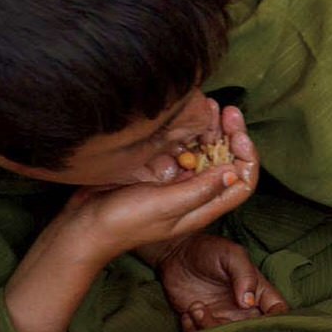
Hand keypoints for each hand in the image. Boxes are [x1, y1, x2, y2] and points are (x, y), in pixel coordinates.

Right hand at [56, 106, 258, 264]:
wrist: (84, 225)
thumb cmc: (124, 221)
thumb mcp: (166, 206)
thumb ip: (199, 190)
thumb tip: (232, 172)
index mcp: (204, 207)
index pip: (242, 182)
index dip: (247, 157)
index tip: (239, 135)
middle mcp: (195, 194)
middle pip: (226, 161)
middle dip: (232, 135)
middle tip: (229, 111)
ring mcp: (177, 181)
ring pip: (205, 151)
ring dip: (211, 129)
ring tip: (211, 106)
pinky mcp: (158, 171)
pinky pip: (181, 148)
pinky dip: (187, 132)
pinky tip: (187, 115)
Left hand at [154, 234, 288, 331]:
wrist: (176, 254)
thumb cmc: (209, 250)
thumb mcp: (231, 255)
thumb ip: (245, 275)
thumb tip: (250, 303)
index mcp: (259, 292)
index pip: (278, 312)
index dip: (275, 321)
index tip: (256, 320)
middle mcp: (244, 309)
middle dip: (232, 331)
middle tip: (213, 313)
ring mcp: (223, 317)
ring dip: (208, 328)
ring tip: (195, 307)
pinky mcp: (202, 323)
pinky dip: (193, 330)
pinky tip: (189, 311)